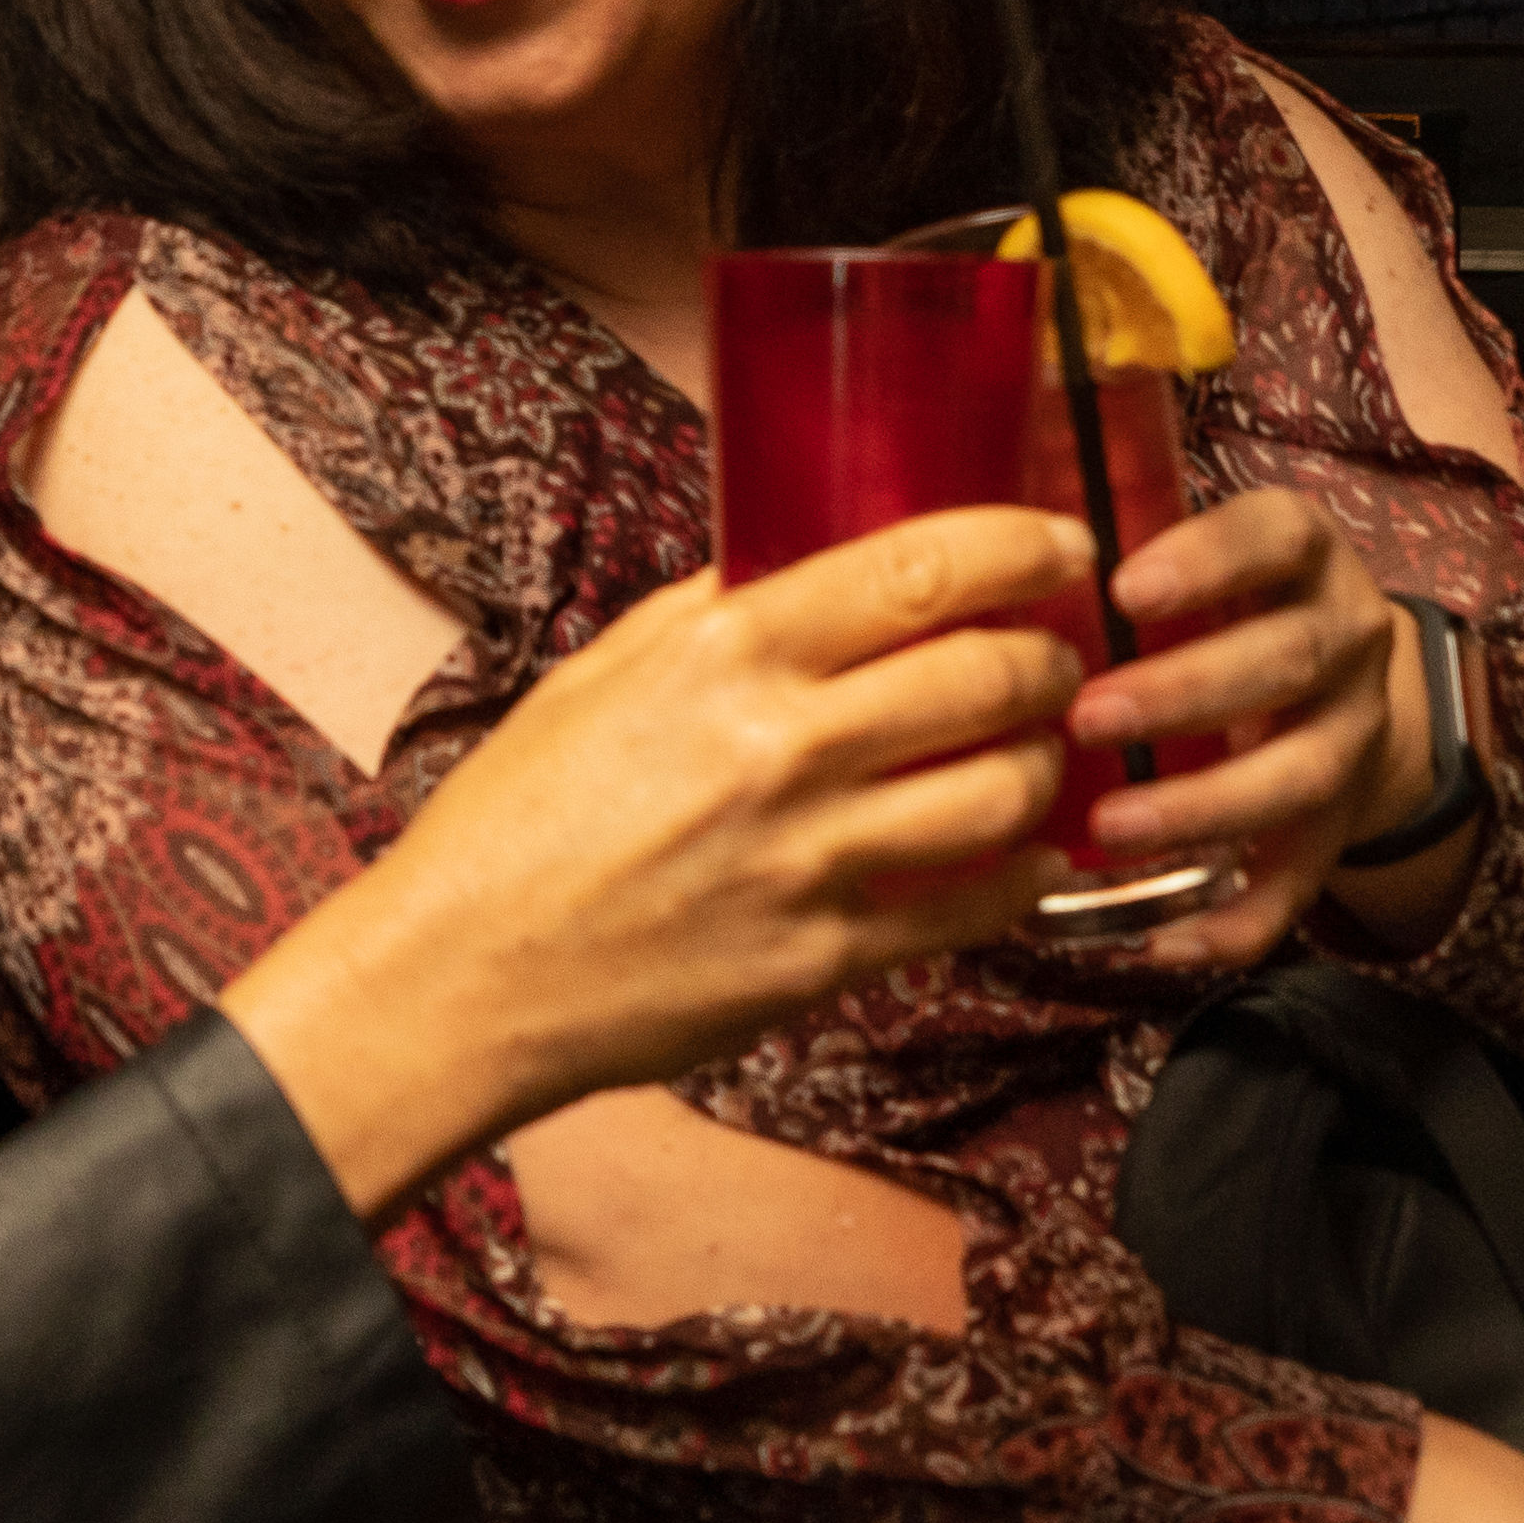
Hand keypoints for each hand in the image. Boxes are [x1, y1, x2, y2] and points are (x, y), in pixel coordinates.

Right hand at [218, 506, 1090, 1216]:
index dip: (1022, 546)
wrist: (461, 976)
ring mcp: (810, 861)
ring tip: (1033, 752)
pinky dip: (1022, 876)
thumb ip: (714, 613)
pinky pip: (973, 908)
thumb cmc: (517, 817)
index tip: (1062, 547)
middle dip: (1049, 660)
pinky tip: (1021, 859)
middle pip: (988, 677)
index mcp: (725, 655)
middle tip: (1051, 659)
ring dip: (1043, 764)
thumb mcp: (601, 674)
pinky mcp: (825, 958)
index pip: (918, 571)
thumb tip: (806, 560)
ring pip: (1003, 793)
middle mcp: (781, 748)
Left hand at [1055, 482, 1438, 963]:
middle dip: (1187, 693)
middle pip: (1287, 661)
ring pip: (1299, 774)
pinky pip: (1300, 881)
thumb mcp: (1196, 550)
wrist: (1337, 681)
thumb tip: (990, 540)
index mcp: (1302, 556)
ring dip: (1206, 807)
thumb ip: (1117, 544)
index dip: (1207, 562)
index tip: (1122, 590)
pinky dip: (1236, 920)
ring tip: (1113, 829)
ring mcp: (1352, 734)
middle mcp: (1345, 638)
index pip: (1275, 538)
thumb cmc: (1222, 603)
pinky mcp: (1341, 823)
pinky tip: (1160, 943)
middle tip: (1088, 718)